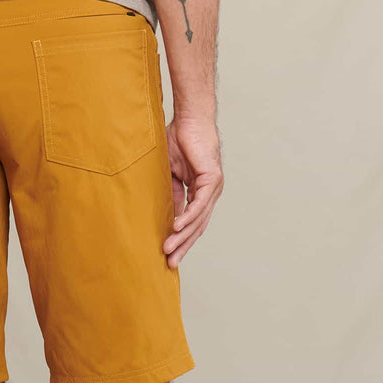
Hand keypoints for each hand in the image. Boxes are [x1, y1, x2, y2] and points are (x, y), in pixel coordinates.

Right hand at [163, 116, 223, 267]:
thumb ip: (173, 196)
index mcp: (201, 193)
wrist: (190, 118)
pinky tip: (176, 228)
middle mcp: (211, 193)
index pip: (193, 223)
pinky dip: (188, 216)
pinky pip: (199, 203)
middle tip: (170, 264)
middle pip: (197, 227)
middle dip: (183, 246)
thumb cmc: (179, 141)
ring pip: (198, 218)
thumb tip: (170, 218)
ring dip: (182, 235)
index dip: (182, 240)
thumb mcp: (171, 175)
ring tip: (168, 249)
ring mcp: (214, 187)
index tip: (169, 256)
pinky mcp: (212, 178)